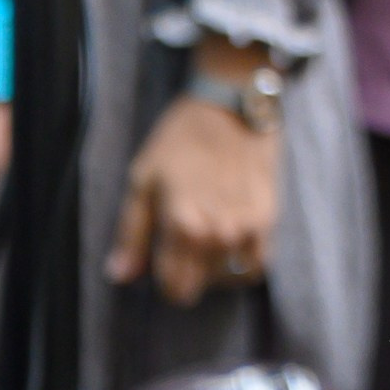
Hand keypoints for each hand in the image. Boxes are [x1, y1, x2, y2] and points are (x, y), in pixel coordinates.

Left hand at [107, 68, 279, 308]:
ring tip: (207, 246)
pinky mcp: (269, 216)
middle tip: (183, 249)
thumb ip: (131, 232)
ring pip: (229, 278)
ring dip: (215, 270)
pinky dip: (244, 265)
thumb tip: (120, 276)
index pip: (173, 287)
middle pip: (199, 286)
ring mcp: (247, 226)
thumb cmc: (180, 137)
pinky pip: (258, 264)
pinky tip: (233, 246)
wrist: (232, 102)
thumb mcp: (143, 177)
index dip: (165, 281)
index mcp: (182, 225)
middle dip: (188, 275)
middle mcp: (217, 233)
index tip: (164, 262)